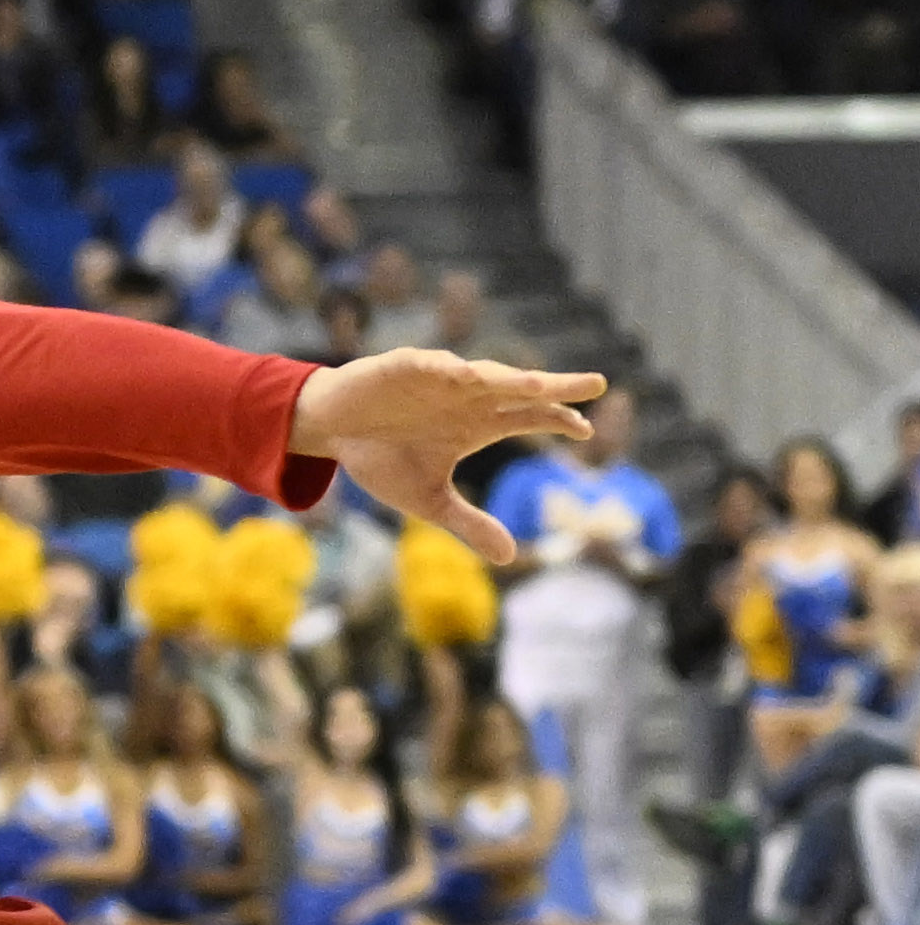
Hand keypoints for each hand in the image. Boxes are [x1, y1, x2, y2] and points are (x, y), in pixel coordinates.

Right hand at [289, 348, 606, 561]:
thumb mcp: (427, 500)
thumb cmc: (381, 456)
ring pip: (482, 374)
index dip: (558, 421)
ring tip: (536, 384)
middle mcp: (467, 396)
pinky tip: (463, 374)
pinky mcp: (401, 367)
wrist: (328, 429)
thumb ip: (469, 523)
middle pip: (519, 389)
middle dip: (555, 386)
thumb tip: (511, 558)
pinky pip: (428, 366)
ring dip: (508, 378)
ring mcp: (437, 380)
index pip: (529, 417)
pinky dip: (445, 369)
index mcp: (477, 423)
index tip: (585, 431)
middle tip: (597, 384)